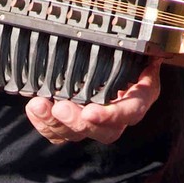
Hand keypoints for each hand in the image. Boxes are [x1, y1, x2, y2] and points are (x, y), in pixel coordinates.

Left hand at [25, 58, 162, 145]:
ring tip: (38, 104)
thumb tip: (149, 51)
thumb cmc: (124, 53)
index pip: (130, 112)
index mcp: (139, 98)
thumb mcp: (134, 48)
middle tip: (60, 107)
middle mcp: (118, 117)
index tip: (90, 112)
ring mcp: (94, 124)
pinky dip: (43, 122)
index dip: (111, 115)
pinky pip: (58, 133)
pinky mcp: (73, 126)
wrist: (109, 59)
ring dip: (54, 122)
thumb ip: (138, 49)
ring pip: (76, 134)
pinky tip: (34, 107)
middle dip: (78, 121)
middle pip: (102, 131)